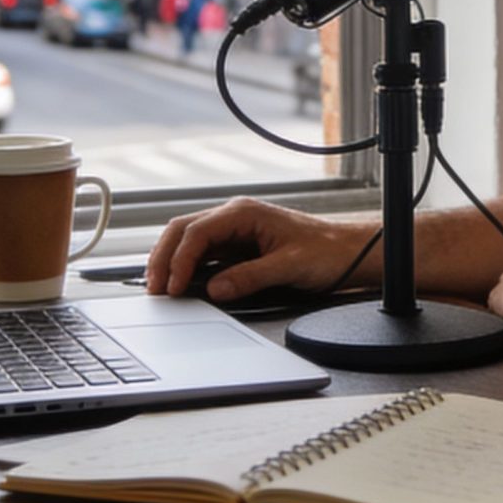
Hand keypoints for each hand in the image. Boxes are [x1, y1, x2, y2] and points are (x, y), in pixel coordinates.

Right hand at [144, 197, 372, 303]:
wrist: (349, 252)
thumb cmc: (326, 252)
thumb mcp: (288, 267)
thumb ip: (250, 277)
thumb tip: (215, 289)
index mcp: (244, 213)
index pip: (196, 232)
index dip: (179, 260)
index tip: (173, 287)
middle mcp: (234, 217)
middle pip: (182, 231)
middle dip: (164, 258)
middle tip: (154, 288)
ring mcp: (234, 232)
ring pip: (188, 241)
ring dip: (171, 262)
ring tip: (160, 288)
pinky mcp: (237, 248)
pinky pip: (203, 255)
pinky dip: (187, 269)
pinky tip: (181, 285)